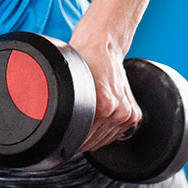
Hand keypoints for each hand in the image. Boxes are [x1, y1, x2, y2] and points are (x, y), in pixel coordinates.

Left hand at [68, 31, 142, 154]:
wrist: (103, 45)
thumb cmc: (83, 59)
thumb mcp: (67, 82)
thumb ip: (63, 105)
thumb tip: (53, 125)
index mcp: (103, 105)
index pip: (81, 140)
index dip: (68, 139)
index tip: (62, 135)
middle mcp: (118, 111)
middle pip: (93, 142)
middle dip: (81, 136)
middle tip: (73, 121)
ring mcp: (128, 114)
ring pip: (105, 140)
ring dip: (95, 134)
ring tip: (87, 114)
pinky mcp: (134, 115)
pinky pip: (116, 134)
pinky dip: (106, 129)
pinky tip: (99, 115)